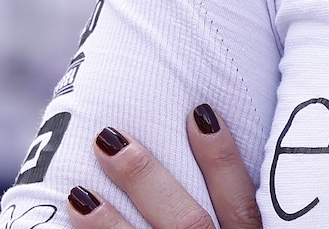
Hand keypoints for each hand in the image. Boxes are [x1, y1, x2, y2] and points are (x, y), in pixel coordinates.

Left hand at [67, 106, 259, 228]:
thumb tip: (208, 124)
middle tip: (111, 137)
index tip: (198, 111)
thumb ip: (235, 202)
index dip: (222, 157)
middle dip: (147, 180)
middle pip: (189, 221)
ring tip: (80, 188)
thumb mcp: (251, 224)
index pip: (241, 201)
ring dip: (110, 221)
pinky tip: (77, 215)